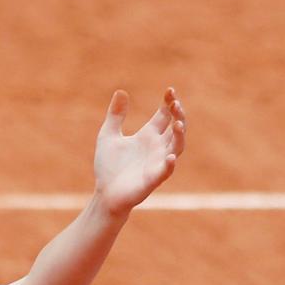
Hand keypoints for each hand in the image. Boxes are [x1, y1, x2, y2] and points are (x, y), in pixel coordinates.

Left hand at [93, 88, 185, 213]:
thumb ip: (115, 115)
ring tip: (178, 124)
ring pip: (176, 147)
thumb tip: (121, 91)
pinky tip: (170, 157)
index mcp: (148, 135)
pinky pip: (165, 171)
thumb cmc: (108, 166)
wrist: (104, 193)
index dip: (169, 103)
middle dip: (178, 115)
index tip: (170, 90)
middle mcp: (157, 147)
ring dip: (180, 136)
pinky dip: (169, 164)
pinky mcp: (153, 179)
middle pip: (176, 128)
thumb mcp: (108, 135)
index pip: (165, 115)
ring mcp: (157, 163)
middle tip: (175, 103)